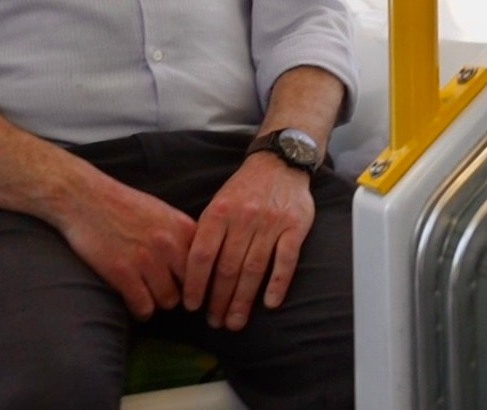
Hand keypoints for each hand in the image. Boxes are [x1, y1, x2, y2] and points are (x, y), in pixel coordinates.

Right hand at [55, 180, 197, 320]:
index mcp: (183, 227)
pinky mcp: (122, 273)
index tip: (199, 289)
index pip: (209, 264)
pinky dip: (142, 311)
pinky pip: (144, 307)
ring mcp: (146, 259)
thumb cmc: (124, 205)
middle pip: (192, 287)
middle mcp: (170, 244)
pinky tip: (137, 304)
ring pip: (169, 300)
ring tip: (151, 296)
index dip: (204, 280)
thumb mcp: (163, 212)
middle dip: (184, 294)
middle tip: (172, 294)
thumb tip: (202, 261)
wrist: (84, 198)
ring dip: (160, 301)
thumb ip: (183, 235)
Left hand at [182, 153, 314, 330]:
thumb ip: (208, 233)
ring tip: (236, 321)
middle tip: (215, 323)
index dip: (196, 284)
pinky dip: (278, 283)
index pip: (203, 255)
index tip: (192, 306)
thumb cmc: (244, 189)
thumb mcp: (218, 203)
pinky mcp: (295, 226)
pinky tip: (270, 304)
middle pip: (228, 267)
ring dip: (243, 300)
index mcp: (219, 212)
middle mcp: (243, 218)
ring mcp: (270, 222)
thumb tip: (191, 273)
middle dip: (219, 300)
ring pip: (254, 269)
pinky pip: (286, 260)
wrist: (279, 163)